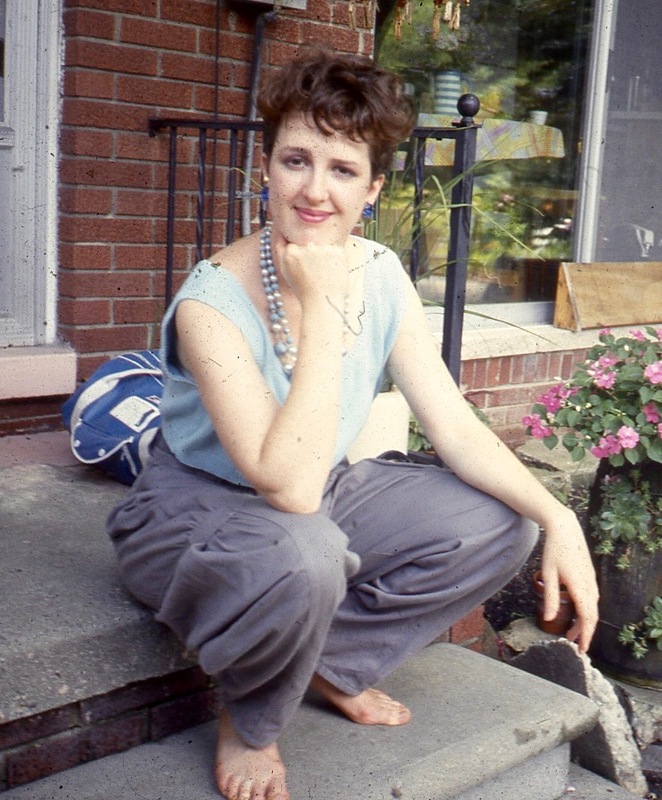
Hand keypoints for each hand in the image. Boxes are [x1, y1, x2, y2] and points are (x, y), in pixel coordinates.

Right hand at [272, 234, 352, 305]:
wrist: (323, 301)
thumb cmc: (303, 289)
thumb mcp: (285, 269)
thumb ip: (280, 247)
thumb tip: (279, 229)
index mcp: (291, 251)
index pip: (295, 242)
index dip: (301, 254)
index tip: (304, 266)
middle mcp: (306, 246)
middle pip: (310, 242)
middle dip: (312, 253)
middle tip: (315, 271)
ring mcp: (323, 247)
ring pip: (323, 244)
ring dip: (324, 254)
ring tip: (324, 273)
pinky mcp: (338, 250)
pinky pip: (336, 249)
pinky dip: (336, 258)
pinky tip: (332, 271)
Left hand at [539, 508, 599, 652]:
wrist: (565, 529)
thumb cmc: (554, 550)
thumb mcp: (548, 574)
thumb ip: (551, 597)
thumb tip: (550, 619)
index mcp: (580, 587)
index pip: (588, 618)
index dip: (586, 636)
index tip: (582, 649)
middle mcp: (590, 585)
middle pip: (592, 616)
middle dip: (584, 632)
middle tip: (574, 644)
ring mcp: (591, 580)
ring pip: (592, 607)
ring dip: (584, 621)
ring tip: (572, 631)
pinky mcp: (590, 576)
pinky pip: (591, 598)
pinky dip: (585, 610)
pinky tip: (576, 611)